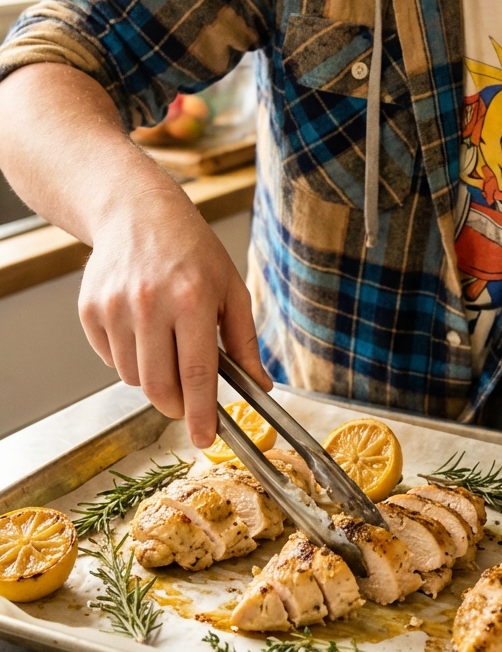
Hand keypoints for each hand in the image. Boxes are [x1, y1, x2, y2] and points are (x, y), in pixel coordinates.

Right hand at [78, 189, 270, 448]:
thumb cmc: (192, 250)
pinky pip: (110, 359)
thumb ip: (245, 342)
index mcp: (192, 300)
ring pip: (132, 377)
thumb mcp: (230, 288)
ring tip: (165, 343)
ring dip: (152, 377)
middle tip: (186, 403)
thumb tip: (261, 386)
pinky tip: (141, 328)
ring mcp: (115, 308)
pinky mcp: (90, 310)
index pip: (196, 374)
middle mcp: (150, 305)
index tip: (204, 439)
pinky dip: (128, 358)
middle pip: (159, 386)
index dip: (201, 414)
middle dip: (175, 406)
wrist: (137, 211)